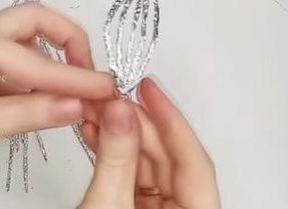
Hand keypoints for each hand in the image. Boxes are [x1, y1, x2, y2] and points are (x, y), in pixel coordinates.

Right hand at [78, 79, 219, 208]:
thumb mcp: (107, 205)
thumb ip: (116, 159)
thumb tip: (121, 113)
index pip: (193, 160)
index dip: (170, 120)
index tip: (148, 89)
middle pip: (166, 158)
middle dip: (135, 124)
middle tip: (112, 96)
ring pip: (144, 164)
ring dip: (118, 135)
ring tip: (97, 109)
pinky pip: (128, 175)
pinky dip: (110, 154)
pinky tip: (94, 132)